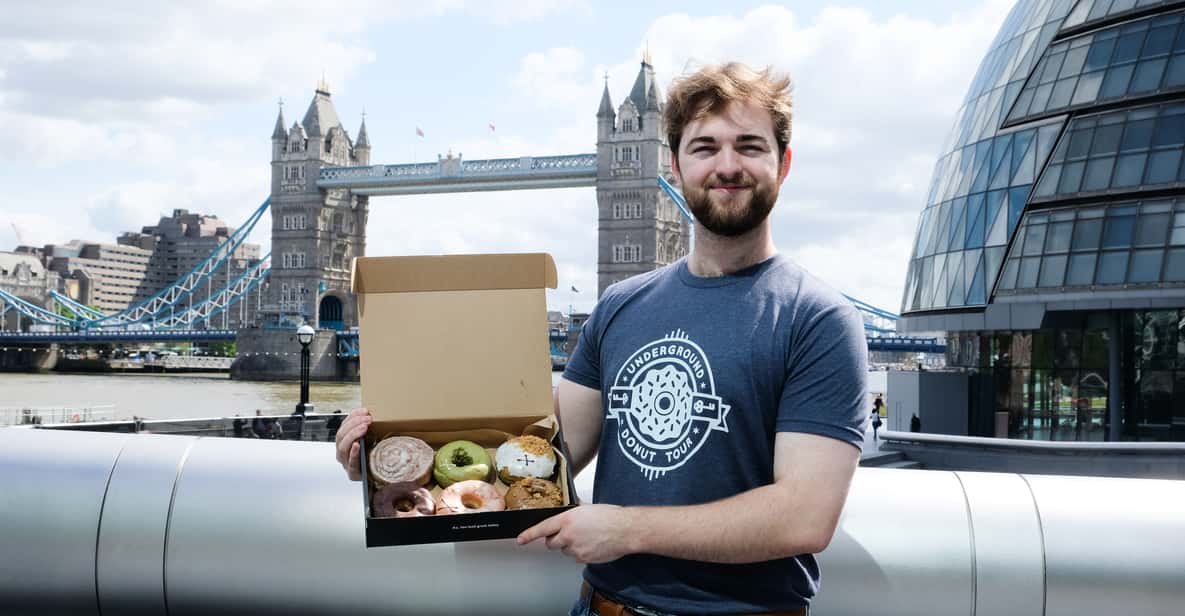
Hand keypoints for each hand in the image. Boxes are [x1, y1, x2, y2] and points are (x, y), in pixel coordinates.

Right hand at [334, 408, 371, 480]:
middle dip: (354, 424)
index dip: (352, 417)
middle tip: (368, 419)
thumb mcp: (368, 440)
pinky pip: (351, 462)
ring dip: (353, 434)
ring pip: (343, 447)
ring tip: (365, 428)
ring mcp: (346, 463)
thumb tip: (370, 413)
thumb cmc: (371, 456)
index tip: (365, 410)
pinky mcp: (353, 473)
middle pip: (341, 435)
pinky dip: (353, 453)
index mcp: (343, 443)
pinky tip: (357, 445)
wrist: (376, 476)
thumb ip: (366, 429)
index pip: (343, 426)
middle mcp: (342, 452)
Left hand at [517, 504, 634, 563]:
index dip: (529, 535)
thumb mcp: (588, 507)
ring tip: (587, 538)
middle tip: (568, 535)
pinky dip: (581, 553)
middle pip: (551, 543)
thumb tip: (571, 508)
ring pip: (564, 551)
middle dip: (556, 540)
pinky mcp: (584, 559)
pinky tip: (592, 545)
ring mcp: (576, 549)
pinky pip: (576, 558)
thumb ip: (575, 510)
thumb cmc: (611, 517)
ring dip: (570, 546)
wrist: (625, 530)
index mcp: (567, 519)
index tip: (521, 539)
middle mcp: (568, 535)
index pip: (542, 528)